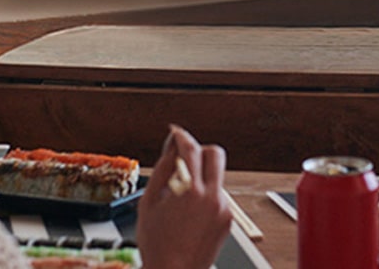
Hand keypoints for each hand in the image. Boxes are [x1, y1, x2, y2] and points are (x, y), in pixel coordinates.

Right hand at [137, 125, 232, 268]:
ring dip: (201, 178)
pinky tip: (190, 214)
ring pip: (216, 177)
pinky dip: (206, 197)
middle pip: (216, 154)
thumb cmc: (157, 244)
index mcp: (190, 191)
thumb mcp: (149, 203)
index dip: (181, 137)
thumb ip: (162, 170)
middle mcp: (212, 197)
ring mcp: (223, 208)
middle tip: (186, 159)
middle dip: (201, 151)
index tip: (176, 134)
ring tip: (181, 199)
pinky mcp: (228, 219)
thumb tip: (170, 148)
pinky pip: (218, 196)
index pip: (191, 149)